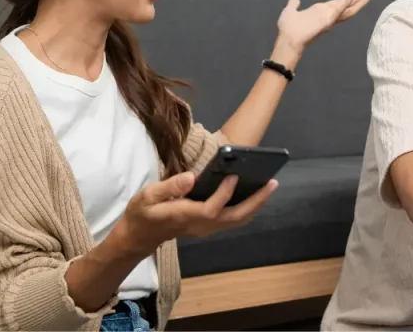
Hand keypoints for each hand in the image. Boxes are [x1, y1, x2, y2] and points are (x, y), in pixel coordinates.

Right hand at [112, 172, 277, 256]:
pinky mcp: (209, 226)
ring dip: (256, 205)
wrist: (140, 236)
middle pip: (234, 217)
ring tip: (269, 186)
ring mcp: (207, 228)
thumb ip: (169, 187)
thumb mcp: (147, 196)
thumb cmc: (142, 213)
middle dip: (255, 201)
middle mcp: (201, 224)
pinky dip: (248, 208)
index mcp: (185, 215)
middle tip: (272, 183)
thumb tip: (192, 177)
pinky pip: (234, 219)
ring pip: (237, 220)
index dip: (225, 193)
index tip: (234, 175)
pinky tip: (256, 194)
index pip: (211, 208)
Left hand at [275, 0, 374, 54]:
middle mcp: (327, 17)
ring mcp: (328, 18)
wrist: (288, 41)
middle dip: (358, 0)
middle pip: (347, 7)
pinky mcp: (327, 19)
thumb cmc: (288, 29)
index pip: (337, 6)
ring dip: (358, 0)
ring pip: (347, 9)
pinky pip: (339, 9)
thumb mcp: (290, 12)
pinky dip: (346, 2)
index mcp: (321, 15)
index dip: (346, 1)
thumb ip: (294, 5)